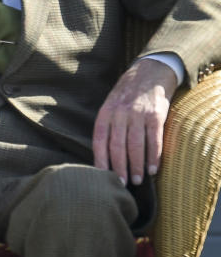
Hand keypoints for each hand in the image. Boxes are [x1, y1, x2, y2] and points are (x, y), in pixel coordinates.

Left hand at [93, 58, 177, 186]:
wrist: (149, 73)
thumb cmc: (126, 95)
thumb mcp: (110, 105)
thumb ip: (107, 126)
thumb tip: (102, 155)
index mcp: (105, 113)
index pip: (99, 140)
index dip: (100, 160)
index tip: (102, 176)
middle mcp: (120, 114)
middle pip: (117, 146)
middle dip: (119, 167)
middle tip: (122, 184)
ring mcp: (138, 114)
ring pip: (136, 145)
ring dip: (136, 166)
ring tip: (138, 180)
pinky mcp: (156, 115)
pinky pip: (154, 140)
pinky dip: (154, 156)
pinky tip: (153, 169)